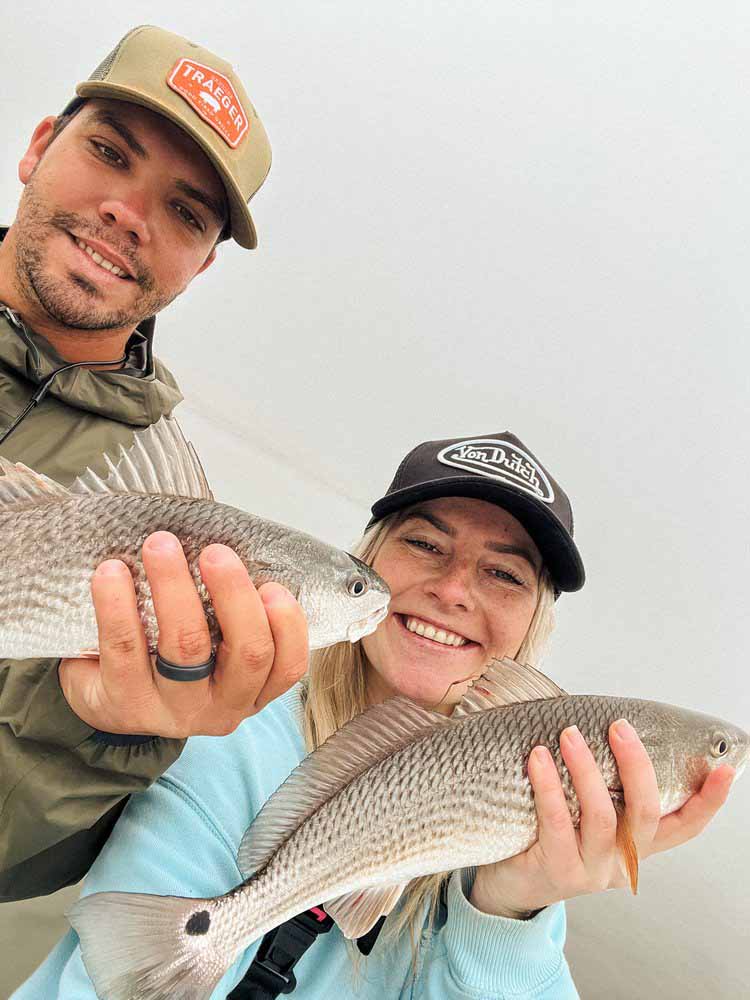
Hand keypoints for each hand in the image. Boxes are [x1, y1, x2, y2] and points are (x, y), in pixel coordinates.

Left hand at [59, 531, 308, 736]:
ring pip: (186, 646)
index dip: (288, 624)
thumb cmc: (170, 658)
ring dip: (175, 587)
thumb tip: (229, 545)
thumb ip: (229, 609)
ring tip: (160, 546)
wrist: (104, 699)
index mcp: (251, 690)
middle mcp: (220, 707)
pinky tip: (111, 571)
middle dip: (235, 594)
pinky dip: (118, 604)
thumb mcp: (212, 646)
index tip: (272, 585)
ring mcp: (173, 709)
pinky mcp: (124, 703)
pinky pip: (125, 647)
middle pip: (247, 653)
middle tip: (215, 552)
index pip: (287, 665)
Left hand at [469, 720, 734, 917]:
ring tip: (569, 734)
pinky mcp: (557, 871)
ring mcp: (592, 870)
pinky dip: (548, 786)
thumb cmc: (547, 833)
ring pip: (601, 816)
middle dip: (637, 765)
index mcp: (637, 845)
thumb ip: (605, 783)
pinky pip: (557, 823)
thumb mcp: (585, 811)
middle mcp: (622, 861)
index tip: (725, 768)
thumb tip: (603, 721)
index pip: (685, 825)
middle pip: (646, 813)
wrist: (510, 884)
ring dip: (585, 768)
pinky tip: (537, 758)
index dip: (708, 800)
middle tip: (619, 725)